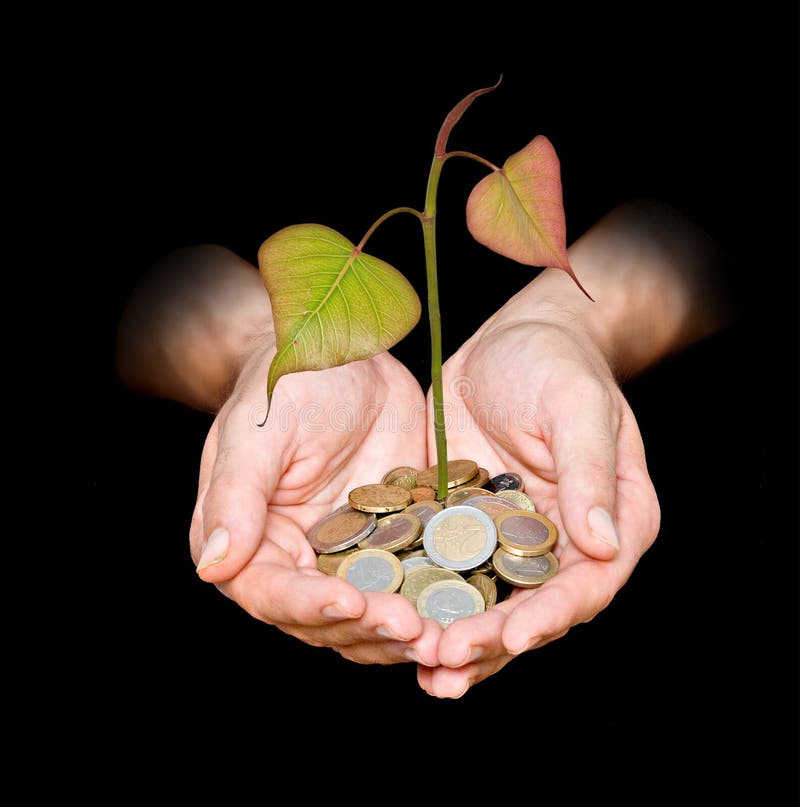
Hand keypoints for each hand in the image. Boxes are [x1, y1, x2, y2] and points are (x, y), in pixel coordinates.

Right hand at [189, 338, 443, 665]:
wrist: (348, 352)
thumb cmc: (290, 383)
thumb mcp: (261, 431)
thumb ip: (236, 497)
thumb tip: (214, 565)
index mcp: (251, 542)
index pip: (271, 593)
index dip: (309, 606)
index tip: (350, 604)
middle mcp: (297, 562)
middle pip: (327, 620)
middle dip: (369, 630)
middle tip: (416, 632)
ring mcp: (348, 558)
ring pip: (371, 616)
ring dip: (404, 633)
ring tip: (446, 638)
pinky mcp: (393, 545)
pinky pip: (412, 583)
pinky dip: (434, 601)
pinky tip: (467, 610)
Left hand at [418, 316, 659, 697]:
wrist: (513, 337)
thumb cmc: (558, 362)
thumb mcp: (577, 407)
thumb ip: (588, 474)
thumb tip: (603, 546)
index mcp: (610, 522)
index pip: (586, 584)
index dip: (548, 616)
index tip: (511, 638)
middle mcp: (563, 542)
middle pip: (532, 608)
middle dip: (492, 642)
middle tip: (447, 667)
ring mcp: (510, 538)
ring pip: (488, 601)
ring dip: (458, 637)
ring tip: (424, 672)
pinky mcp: (466, 526)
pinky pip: (446, 570)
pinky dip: (426, 598)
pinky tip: (394, 620)